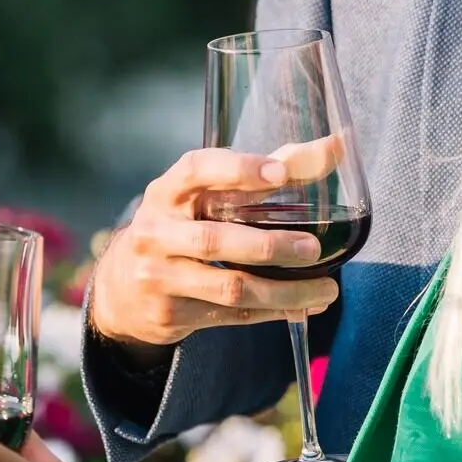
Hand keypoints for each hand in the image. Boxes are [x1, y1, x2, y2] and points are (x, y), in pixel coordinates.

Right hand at [89, 144, 339, 351]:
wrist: (125, 286)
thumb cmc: (184, 224)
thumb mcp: (207, 194)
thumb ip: (270, 169)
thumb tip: (337, 145)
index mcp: (167, 191)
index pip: (196, 170)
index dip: (237, 169)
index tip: (280, 172)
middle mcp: (156, 232)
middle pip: (215, 240)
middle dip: (270, 246)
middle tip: (314, 248)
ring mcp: (159, 277)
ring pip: (229, 287)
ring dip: (285, 291)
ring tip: (328, 290)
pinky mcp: (170, 314)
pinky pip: (232, 315)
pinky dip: (274, 311)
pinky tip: (304, 306)